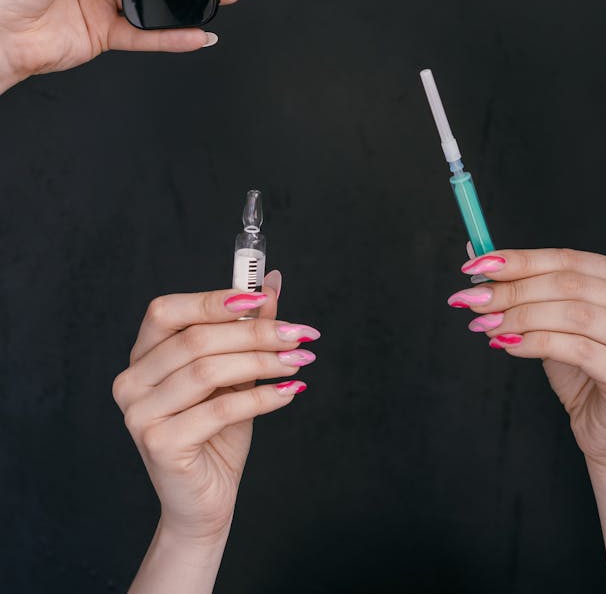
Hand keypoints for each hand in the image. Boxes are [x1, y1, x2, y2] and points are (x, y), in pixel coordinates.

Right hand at [112, 273, 318, 544]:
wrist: (204, 501)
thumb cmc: (217, 432)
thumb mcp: (235, 373)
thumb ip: (246, 328)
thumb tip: (273, 280)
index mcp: (142, 356)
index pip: (167, 310)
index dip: (214, 300)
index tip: (264, 298)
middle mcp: (131, 381)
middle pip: (196, 340)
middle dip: (255, 333)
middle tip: (299, 334)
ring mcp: (139, 414)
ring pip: (208, 371)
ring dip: (262, 362)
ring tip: (298, 361)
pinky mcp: (160, 444)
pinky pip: (219, 409)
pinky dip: (261, 397)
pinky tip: (289, 392)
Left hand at [448, 248, 605, 467]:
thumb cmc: (582, 370)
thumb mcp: (551, 321)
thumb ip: (524, 287)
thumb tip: (479, 256)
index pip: (568, 259)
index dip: (519, 260)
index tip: (477, 266)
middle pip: (569, 285)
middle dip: (514, 290)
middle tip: (475, 300)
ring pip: (572, 314)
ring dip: (520, 317)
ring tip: (486, 326)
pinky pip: (577, 349)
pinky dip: (535, 343)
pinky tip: (508, 345)